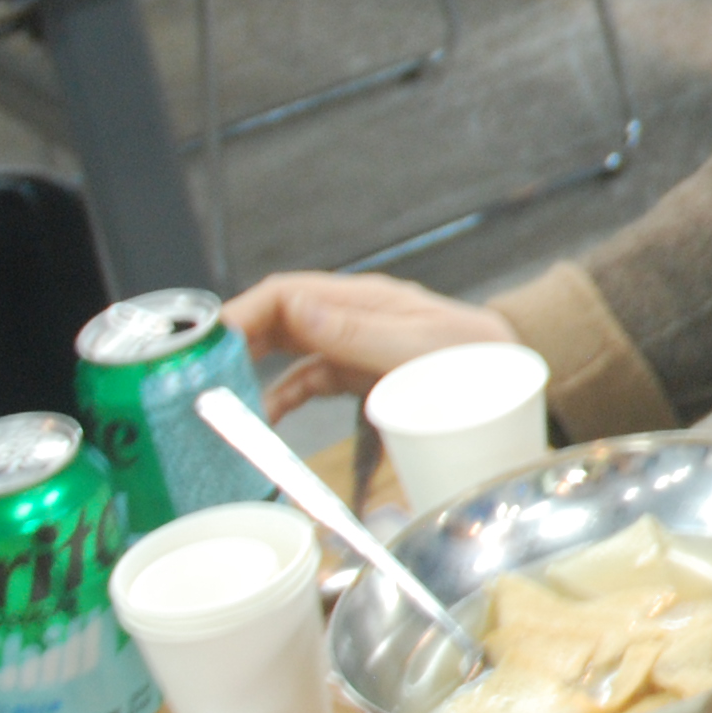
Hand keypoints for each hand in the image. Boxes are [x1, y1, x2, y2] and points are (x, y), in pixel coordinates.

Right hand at [222, 275, 515, 419]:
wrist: (515, 379)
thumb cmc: (477, 356)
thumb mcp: (417, 346)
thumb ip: (356, 332)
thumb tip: (296, 308)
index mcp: (364, 301)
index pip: (286, 295)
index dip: (242, 314)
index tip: (209, 342)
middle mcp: (353, 319)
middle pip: (278, 319)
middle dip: (235, 340)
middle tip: (196, 370)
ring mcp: (355, 346)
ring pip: (288, 349)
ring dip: (253, 369)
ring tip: (219, 395)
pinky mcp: (362, 374)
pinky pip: (309, 380)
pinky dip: (283, 397)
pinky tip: (266, 417)